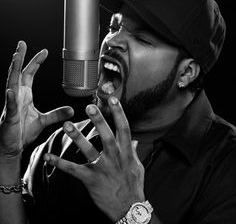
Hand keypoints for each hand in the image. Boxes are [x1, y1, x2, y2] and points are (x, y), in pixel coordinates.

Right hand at [0, 41, 73, 160]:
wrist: (13, 147)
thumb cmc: (23, 131)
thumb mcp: (44, 120)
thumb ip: (57, 114)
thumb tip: (72, 110)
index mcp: (24, 94)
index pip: (29, 73)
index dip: (36, 62)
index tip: (45, 51)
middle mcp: (17, 95)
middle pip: (17, 72)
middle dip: (20, 58)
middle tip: (22, 43)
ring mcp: (11, 104)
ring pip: (11, 83)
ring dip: (13, 70)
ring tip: (16, 57)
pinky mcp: (9, 117)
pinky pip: (10, 105)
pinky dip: (11, 98)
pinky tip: (11, 90)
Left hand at [44, 96, 144, 221]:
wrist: (129, 209)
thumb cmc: (133, 185)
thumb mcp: (137, 166)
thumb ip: (134, 151)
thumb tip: (135, 139)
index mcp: (126, 152)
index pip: (124, 128)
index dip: (119, 113)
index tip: (112, 99)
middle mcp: (115, 158)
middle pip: (107, 136)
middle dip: (99, 121)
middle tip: (89, 107)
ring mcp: (103, 169)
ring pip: (89, 150)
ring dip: (77, 137)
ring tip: (66, 125)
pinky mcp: (91, 180)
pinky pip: (74, 170)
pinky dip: (61, 163)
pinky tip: (49, 157)